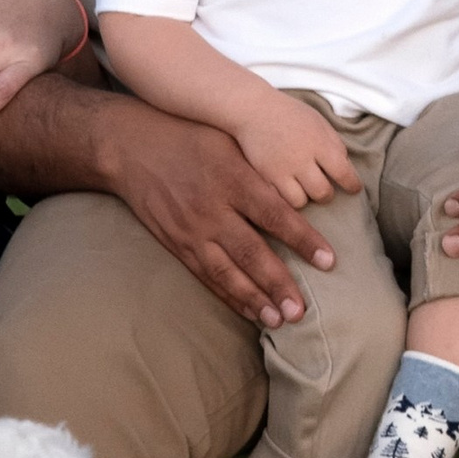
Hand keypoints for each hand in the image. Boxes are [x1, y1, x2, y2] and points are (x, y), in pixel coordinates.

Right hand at [101, 102, 336, 331]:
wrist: (130, 146)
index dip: (303, 240)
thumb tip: (303, 190)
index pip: (275, 215)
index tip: (329, 261)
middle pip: (251, 252)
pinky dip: (228, 296)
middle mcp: (212, 209)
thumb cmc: (189, 137)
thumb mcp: (229, 142)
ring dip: (253, 299)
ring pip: (227, 272)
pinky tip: (249, 311)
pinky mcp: (176, 244)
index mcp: (232, 179)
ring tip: (278, 320)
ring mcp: (191, 230)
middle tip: (301, 311)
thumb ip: (261, 169)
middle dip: (278, 284)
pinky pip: (206, 275)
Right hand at [232, 86, 358, 209]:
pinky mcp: (265, 176)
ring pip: (301, 201)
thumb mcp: (319, 122)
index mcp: (320, 143)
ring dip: (305, 197)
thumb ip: (334, 144)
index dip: (352, 185)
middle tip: (323, 189)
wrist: (253, 109)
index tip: (353, 188)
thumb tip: (345, 166)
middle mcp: (302, 159)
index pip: (344, 173)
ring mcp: (282, 169)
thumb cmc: (289, 114)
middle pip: (323, 193)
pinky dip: (285, 196)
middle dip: (326, 194)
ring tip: (302, 190)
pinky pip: (280, 198)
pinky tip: (286, 189)